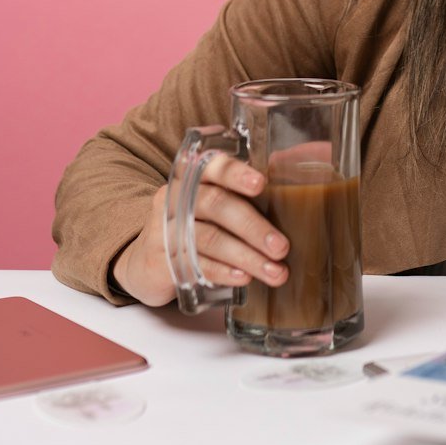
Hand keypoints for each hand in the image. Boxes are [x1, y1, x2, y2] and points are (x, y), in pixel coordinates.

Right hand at [111, 155, 289, 306]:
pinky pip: (196, 264)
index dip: (237, 174)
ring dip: (247, 256)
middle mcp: (177, 196)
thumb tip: (298, 189)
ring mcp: (165, 228)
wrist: (147, 261)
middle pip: (217, 206)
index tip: (261, 184)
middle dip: (253, 227)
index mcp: (194, 175)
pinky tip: (244, 278)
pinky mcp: (160, 259)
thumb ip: (245, 194)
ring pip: (210, 239)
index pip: (214, 166)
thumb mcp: (214, 203)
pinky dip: (223, 272)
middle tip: (281, 246)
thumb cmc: (196, 225)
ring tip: (274, 271)